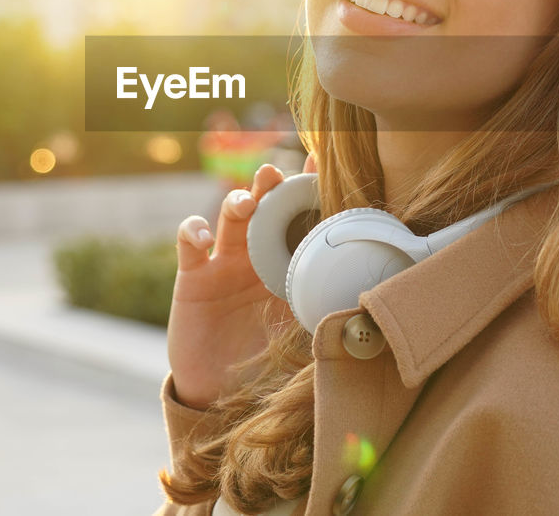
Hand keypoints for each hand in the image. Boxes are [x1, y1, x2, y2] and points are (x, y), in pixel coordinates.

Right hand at [168, 155, 315, 408]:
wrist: (222, 396)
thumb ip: (326, 319)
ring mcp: (223, 262)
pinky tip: (203, 238)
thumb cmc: (266, 364)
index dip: (309, 188)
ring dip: (237, 201)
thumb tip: (370, 315)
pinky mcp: (192, 276)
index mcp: (288, 264)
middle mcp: (257, 254)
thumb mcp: (302, 337)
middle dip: (270, 184)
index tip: (322, 162)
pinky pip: (189, 242)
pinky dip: (193, 231)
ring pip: (230, 216)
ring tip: (247, 203)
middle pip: (265, 206)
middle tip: (277, 175)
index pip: (300, 218)